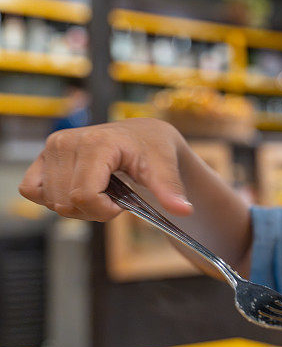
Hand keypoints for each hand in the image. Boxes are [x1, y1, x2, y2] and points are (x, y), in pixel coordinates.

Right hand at [19, 118, 192, 220]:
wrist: (144, 135)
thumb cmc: (154, 149)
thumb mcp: (166, 168)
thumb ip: (170, 190)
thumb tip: (184, 210)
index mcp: (97, 144)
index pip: (84, 196)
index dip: (104, 210)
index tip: (123, 202)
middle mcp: (67, 142)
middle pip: (67, 203)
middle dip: (94, 211)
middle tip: (114, 196)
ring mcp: (52, 148)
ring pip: (52, 201)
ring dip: (77, 207)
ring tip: (99, 191)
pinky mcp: (43, 156)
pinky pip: (32, 190)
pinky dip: (53, 199)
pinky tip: (77, 190)